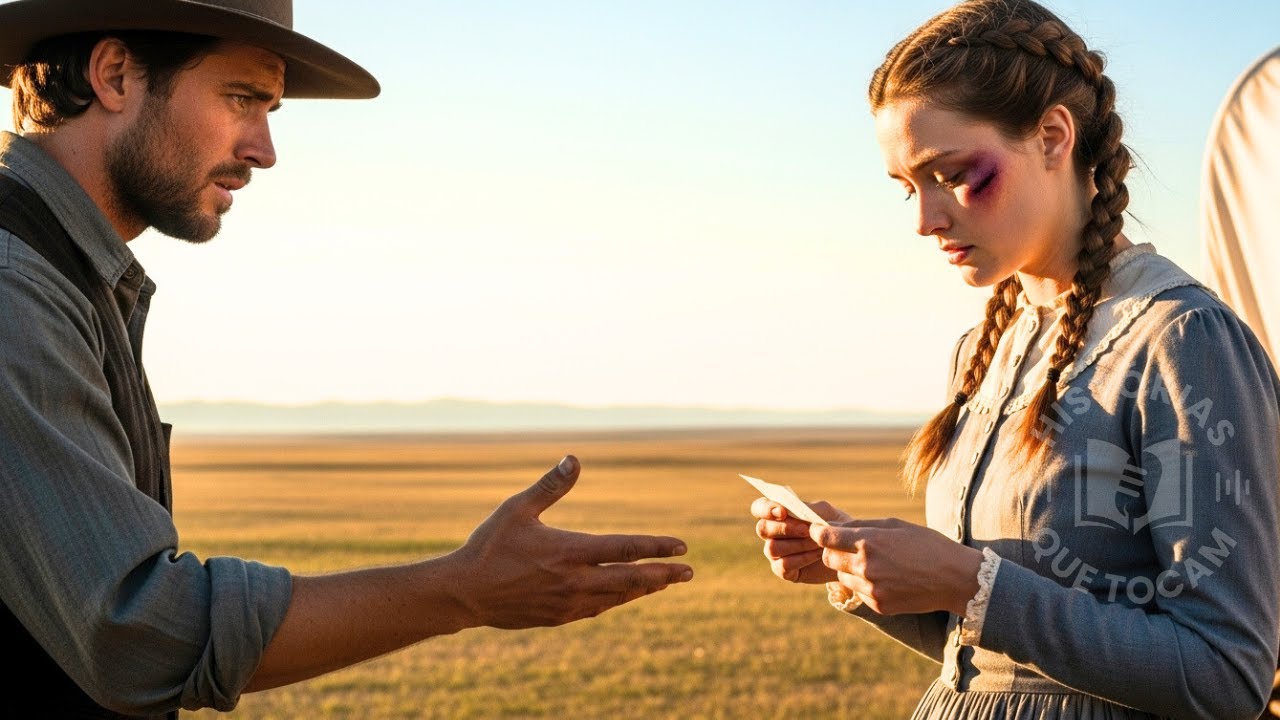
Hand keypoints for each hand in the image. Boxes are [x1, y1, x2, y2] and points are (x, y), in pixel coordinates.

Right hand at [449, 455, 692, 628]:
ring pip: (617, 598)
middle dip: (663, 575)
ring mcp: (567, 603)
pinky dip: (617, 602)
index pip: (625, 549)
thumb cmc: (489, 546)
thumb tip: (575, 458)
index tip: (681, 546)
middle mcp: (574, 581)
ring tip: (664, 583)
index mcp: (569, 551)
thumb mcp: (518, 509)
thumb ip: (550, 486)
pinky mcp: (558, 618)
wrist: (464, 593)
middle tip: (689, 572)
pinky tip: (624, 597)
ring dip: (643, 590)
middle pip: (631, 579)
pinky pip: (597, 609)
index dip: (656, 547)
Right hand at [751, 496, 850, 583]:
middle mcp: (772, 533)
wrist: (846, 551)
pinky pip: (782, 565)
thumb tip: (790, 512)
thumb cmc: (832, 527)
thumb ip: (806, 509)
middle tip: (807, 530)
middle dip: (785, 528)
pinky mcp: (784, 571)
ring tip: (817, 543)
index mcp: (777, 514)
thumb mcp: (823, 512)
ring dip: (797, 544)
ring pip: (772, 548)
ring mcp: (776, 553)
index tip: (783, 512)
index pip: (758, 508)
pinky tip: (817, 555)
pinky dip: (802, 558)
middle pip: (762, 529)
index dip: (765, 509)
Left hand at [809, 518, 982, 614]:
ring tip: (875, 562)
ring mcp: (872, 589)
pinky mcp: (879, 606)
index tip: (820, 530)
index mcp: (868, 542)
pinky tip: (886, 578)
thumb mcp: (894, 525)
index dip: (819, 532)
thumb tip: (832, 526)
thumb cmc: (926, 544)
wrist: (955, 578)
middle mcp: (866, 567)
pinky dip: (864, 584)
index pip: (825, 538)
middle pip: (828, 558)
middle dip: (833, 550)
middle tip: (849, 546)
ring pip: (841, 576)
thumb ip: (860, 526)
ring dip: (849, 568)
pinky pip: (858, 592)